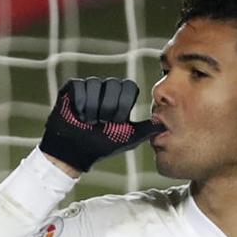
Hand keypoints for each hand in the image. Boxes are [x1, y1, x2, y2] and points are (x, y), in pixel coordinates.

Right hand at [39, 77, 164, 171]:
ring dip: (92, 108)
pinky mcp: (72, 88)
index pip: (129, 87)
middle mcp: (105, 89)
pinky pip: (79, 85)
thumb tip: (164, 124)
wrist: (76, 152)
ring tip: (87, 120)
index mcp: (120, 98)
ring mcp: (88, 87)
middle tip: (100, 122)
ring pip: (95, 84)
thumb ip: (146, 129)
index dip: (122, 105)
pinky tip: (78, 114)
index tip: (116, 121)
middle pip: (113, 84)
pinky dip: (80, 104)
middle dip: (107, 108)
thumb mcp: (128, 138)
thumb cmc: (101, 145)